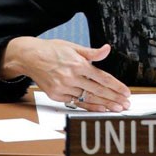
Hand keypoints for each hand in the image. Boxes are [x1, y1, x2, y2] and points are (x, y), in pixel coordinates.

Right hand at [1, 38, 131, 112]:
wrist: (29, 56)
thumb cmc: (52, 50)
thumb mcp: (73, 46)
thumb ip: (92, 52)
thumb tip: (107, 49)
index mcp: (78, 64)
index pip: (102, 78)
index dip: (116, 86)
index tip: (126, 92)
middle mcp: (71, 77)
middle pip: (98, 91)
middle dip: (114, 98)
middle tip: (125, 104)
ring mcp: (63, 87)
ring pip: (87, 98)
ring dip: (103, 104)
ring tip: (116, 109)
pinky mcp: (56, 95)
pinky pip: (75, 102)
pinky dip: (88, 106)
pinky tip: (98, 108)